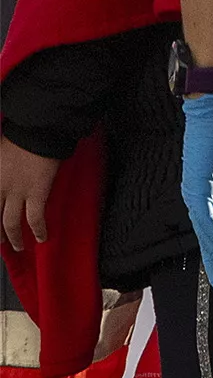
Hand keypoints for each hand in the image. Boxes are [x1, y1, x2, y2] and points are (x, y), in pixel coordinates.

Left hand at [0, 137, 59, 251]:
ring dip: (14, 237)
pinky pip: (35, 217)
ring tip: (18, 246)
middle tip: (1, 242)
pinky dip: (38, 230)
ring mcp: (17, 192)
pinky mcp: (36, 193)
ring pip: (10, 223)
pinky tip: (42, 237)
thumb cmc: (16, 137)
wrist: (37, 131)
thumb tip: (1, 187)